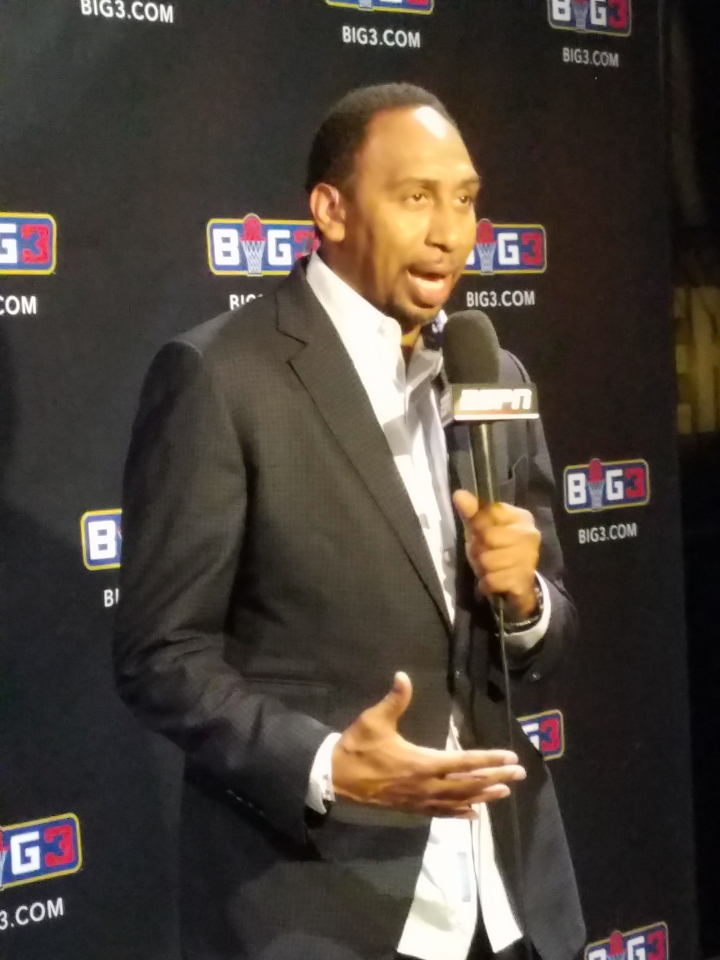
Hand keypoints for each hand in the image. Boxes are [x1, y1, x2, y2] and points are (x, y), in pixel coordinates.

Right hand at [331, 673, 525, 818]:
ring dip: (483, 795)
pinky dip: (459, 813)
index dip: (489, 759)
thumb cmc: (358, 746)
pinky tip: (473, 814)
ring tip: (505, 792)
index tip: (510, 757)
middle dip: (495, 777)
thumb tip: (403, 676)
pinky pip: (441, 813)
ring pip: (459, 800)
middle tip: (520, 774)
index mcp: (422, 762)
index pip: (464, 762)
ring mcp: (419, 799)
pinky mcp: (411, 808)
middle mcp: (426, 785)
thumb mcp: (374, 719)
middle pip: (469, 783)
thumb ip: (394, 699)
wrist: (336, 776)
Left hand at [453, 489, 540, 619]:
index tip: (479, 532)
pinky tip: (494, 580)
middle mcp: (529, 534)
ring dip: (482, 568)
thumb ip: (471, 512)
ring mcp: (529, 558)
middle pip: (488, 537)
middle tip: (483, 554)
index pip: (489, 512)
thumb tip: (458, 493)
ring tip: (489, 568)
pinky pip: (492, 580)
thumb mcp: (481, 529)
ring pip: (488, 560)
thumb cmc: (497, 551)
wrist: (518, 584)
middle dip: (478, 549)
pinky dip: (487, 583)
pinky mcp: (523, 580)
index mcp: (520, 517)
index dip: (477, 524)